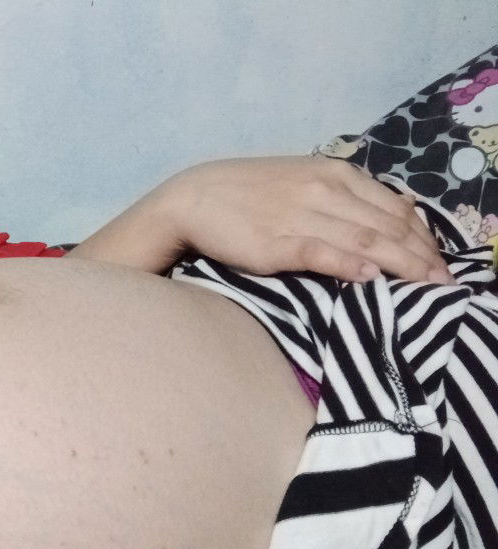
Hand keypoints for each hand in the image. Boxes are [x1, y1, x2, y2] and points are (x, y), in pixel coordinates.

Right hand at [161, 155, 453, 283]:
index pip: (395, 208)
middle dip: (422, 256)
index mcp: (334, 173)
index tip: (441, 264)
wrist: (192, 198)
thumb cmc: (248, 193)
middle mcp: (324, 190)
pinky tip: (372, 277)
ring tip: (426, 286)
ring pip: (365, 240)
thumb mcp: (304, 179)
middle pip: (388, 226)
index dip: (424, 237)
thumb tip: (401, 207)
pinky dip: (350, 265)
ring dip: (401, 265)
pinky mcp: (276, 243)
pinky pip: (322, 253)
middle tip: (446, 284)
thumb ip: (348, 193)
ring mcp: (300, 216)